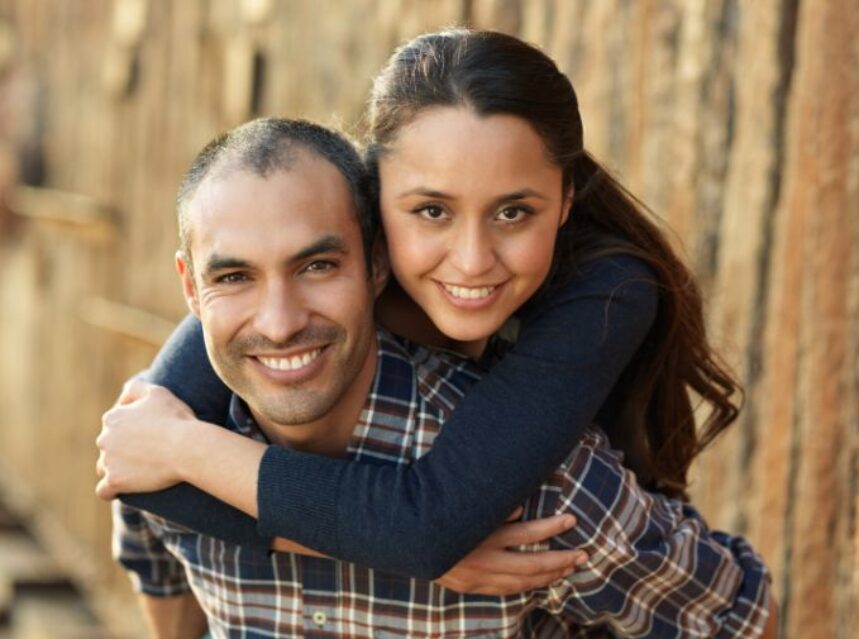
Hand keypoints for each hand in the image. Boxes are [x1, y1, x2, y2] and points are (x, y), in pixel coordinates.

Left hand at [95, 380, 197, 499]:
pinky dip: (110, 491)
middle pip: (107, 448)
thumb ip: (136, 388)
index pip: (112, 427)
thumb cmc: (177, 419)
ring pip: (104, 468)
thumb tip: (123, 397)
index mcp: (113, 418)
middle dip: (121, 451)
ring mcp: (108, 461)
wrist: (188, 448)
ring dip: (116, 470)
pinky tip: (121, 491)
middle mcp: (104, 438)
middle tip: (146, 456)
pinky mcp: (115, 481)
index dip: (128, 432)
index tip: (146, 438)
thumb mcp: (158, 392)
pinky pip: (104, 491)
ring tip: (137, 473)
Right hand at [434, 507, 586, 594]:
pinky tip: (542, 581)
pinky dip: (527, 586)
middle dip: (560, 560)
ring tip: (570, 568)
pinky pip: (506, 590)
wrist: (406, 538)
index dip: (551, 527)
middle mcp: (483, 559)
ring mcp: (478, 576)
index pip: (526, 533)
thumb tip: (521, 509)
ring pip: (522, 581)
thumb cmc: (438, 513)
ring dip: (549, 575)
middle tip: (583, 555)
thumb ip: (493, 507)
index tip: (571, 520)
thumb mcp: (463, 504)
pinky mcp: (471, 586)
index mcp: (483, 535)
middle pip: (531, 563)